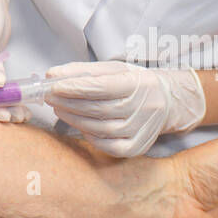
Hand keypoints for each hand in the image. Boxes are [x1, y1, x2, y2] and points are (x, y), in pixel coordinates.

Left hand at [46, 60, 204, 155]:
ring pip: (100, 128)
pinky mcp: (137, 148)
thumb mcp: (113, 69)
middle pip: (98, 108)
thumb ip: (82, 70)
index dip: (76, 87)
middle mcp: (142, 108)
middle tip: (49, 96)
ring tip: (59, 108)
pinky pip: (107, 146)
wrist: (167, 103)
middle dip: (69, 102)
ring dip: (74, 119)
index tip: (53, 85)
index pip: (102, 86)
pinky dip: (89, 136)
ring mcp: (141, 131)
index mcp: (137, 84)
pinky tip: (78, 125)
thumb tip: (52, 74)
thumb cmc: (134, 83)